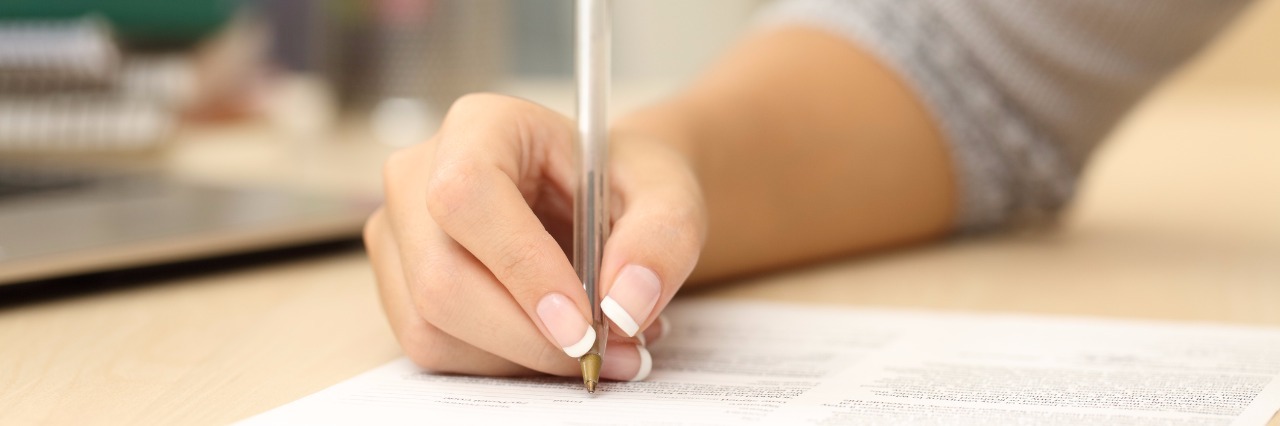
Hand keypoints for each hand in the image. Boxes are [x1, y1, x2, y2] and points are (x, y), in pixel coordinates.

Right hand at [364, 94, 704, 380]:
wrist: (600, 202)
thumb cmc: (624, 185)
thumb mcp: (670, 196)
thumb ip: (662, 238)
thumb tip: (624, 305)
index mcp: (481, 126)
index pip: (468, 196)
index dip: (521, 268)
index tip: (584, 324)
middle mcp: (418, 174)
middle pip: (441, 278)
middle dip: (530, 337)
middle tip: (607, 353)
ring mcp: (399, 232)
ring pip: (432, 326)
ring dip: (520, 357)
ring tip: (593, 343)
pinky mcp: (398, 284)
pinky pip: (435, 348)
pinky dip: (502, 364)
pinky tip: (551, 342)